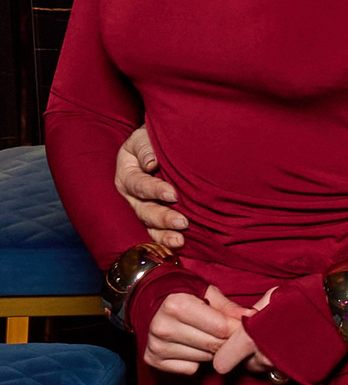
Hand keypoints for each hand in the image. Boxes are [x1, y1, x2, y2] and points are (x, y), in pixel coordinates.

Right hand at [114, 125, 185, 250]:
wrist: (162, 147)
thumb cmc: (155, 141)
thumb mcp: (146, 137)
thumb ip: (146, 147)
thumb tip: (151, 163)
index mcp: (127, 174)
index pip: (138, 184)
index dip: (154, 190)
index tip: (173, 194)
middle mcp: (130, 196)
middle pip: (142, 210)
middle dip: (162, 217)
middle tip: (182, 222)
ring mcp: (140, 210)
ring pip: (147, 226)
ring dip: (163, 235)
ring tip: (180, 240)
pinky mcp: (152, 221)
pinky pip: (156, 234)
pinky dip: (165, 242)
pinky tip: (179, 246)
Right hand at [144, 282, 272, 377]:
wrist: (154, 307)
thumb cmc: (187, 298)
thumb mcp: (208, 295)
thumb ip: (229, 308)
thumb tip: (252, 316)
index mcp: (176, 305)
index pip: (220, 327)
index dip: (236, 329)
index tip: (243, 328)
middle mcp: (163, 326)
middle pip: (213, 345)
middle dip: (226, 341)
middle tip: (228, 334)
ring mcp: (157, 345)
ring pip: (204, 358)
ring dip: (212, 351)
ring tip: (207, 337)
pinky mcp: (154, 360)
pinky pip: (190, 368)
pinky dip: (196, 361)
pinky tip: (192, 347)